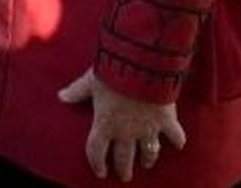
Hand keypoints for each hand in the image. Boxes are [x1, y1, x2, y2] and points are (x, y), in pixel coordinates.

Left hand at [58, 68, 185, 181]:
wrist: (141, 64)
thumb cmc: (112, 72)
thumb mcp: (91, 81)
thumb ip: (77, 91)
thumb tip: (61, 96)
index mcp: (105, 124)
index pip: (96, 151)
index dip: (97, 163)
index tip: (100, 171)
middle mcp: (126, 132)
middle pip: (123, 158)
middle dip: (123, 168)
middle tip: (124, 175)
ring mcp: (148, 128)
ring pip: (148, 152)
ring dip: (147, 159)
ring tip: (147, 164)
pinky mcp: (166, 120)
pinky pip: (175, 136)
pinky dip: (177, 140)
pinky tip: (179, 145)